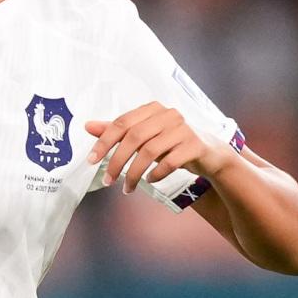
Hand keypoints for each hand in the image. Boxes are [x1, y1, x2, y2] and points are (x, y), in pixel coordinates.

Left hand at [82, 102, 232, 194]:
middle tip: (108, 180)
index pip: (122, 123)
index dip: (104, 142)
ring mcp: (183, 128)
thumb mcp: (144, 137)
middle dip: (117, 161)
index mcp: (152, 109)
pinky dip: (157, 174)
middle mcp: (168, 114)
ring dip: (134, 173)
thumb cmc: (171, 144)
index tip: (91, 161)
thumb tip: (88, 126)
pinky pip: (170, 161)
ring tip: (127, 188)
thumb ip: (118, 131)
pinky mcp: (195, 145)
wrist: (209, 154)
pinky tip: (150, 180)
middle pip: (134, 137)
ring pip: (150, 151)